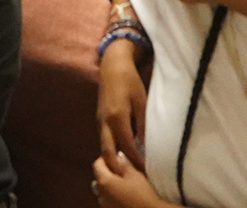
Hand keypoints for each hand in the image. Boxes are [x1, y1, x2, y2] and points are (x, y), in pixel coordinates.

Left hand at [92, 151, 163, 207]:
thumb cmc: (142, 195)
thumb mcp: (135, 175)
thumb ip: (124, 164)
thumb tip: (118, 156)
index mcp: (104, 182)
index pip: (97, 165)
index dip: (104, 158)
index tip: (114, 156)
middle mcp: (100, 194)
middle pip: (99, 178)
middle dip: (107, 172)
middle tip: (120, 169)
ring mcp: (104, 205)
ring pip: (103, 190)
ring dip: (109, 185)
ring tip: (123, 183)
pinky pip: (107, 200)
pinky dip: (112, 195)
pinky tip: (124, 195)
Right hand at [97, 48, 147, 167]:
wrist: (112, 67)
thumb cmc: (130, 82)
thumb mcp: (141, 102)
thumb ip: (143, 124)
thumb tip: (147, 145)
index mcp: (117, 118)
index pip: (127, 147)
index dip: (136, 161)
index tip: (145, 172)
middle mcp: (105, 123)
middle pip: (108, 153)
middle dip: (117, 168)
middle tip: (129, 179)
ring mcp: (100, 121)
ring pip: (104, 147)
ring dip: (112, 160)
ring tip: (125, 171)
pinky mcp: (99, 119)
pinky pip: (104, 139)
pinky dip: (110, 150)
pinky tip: (120, 155)